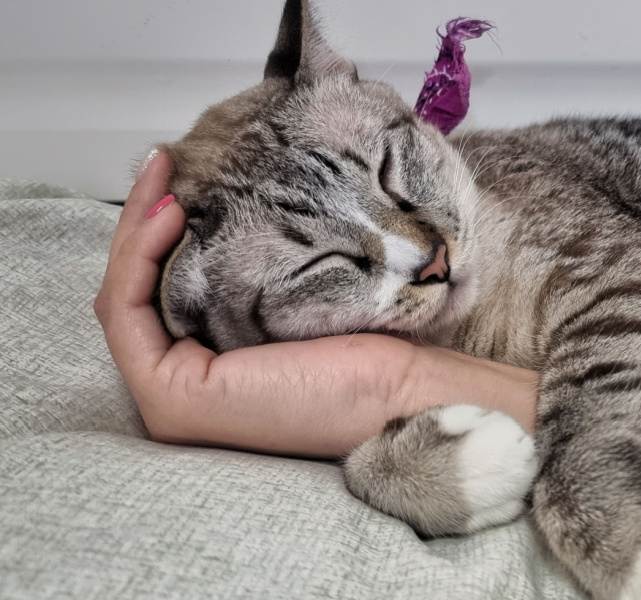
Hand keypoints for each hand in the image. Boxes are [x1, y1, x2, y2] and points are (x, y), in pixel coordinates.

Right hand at [94, 151, 536, 457]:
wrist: (404, 392)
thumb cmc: (374, 352)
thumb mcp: (299, 296)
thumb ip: (255, 270)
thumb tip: (237, 204)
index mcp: (210, 370)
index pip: (160, 293)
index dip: (159, 232)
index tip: (180, 173)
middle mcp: (183, 388)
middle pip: (138, 292)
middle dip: (141, 220)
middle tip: (163, 161)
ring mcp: (170, 397)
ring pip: (124, 297)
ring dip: (135, 230)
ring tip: (164, 175)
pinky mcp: (170, 394)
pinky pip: (127, 310)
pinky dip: (139, 256)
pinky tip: (170, 214)